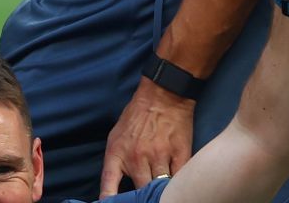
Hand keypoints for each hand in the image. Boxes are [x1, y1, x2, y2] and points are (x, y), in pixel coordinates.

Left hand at [100, 80, 193, 194]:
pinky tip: (178, 185)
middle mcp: (137, 156)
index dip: (109, 200)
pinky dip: (178, 184)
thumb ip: (117, 162)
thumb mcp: (117, 136)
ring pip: (161, 188)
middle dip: (143, 196)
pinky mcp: (180, 154)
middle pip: (140, 191)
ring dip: (162, 191)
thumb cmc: (137, 116)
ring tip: (162, 191)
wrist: (162, 95)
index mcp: (118, 152)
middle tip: (146, 193)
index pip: (109, 183)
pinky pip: (179, 179)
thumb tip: (116, 188)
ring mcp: (159, 156)